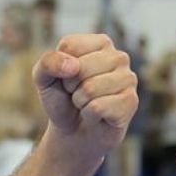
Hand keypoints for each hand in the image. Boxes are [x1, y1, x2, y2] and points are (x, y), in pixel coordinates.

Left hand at [33, 34, 137, 158]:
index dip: (60, 67)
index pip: (70, 46)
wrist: (74, 132)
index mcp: (100, 42)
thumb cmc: (63, 99)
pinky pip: (98, 107)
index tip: (67, 77)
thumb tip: (73, 66)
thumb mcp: (44, 78)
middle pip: (80, 68)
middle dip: (71, 87)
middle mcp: (118, 56)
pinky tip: (97, 116)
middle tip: (78, 94)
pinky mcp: (131, 101)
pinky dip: (89, 115)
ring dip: (80, 102)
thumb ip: (48, 63)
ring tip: (87, 104)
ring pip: (90, 88)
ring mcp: (128, 78)